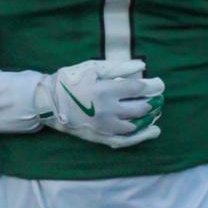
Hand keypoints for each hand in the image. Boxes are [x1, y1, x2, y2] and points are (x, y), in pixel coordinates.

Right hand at [41, 59, 164, 146]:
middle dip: (152, 102)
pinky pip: (125, 141)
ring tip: (155, 112)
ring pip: (135, 125)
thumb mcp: (92, 68)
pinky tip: (153, 131)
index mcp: (105, 91)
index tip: (156, 84)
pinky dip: (142, 136)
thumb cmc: (70, 81)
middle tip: (159, 98)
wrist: (49, 103)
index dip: (149, 86)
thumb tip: (142, 66)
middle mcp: (107, 111)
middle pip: (139, 108)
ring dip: (148, 118)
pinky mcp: (100, 137)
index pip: (136, 89)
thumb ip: (118, 67)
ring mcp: (104, 126)